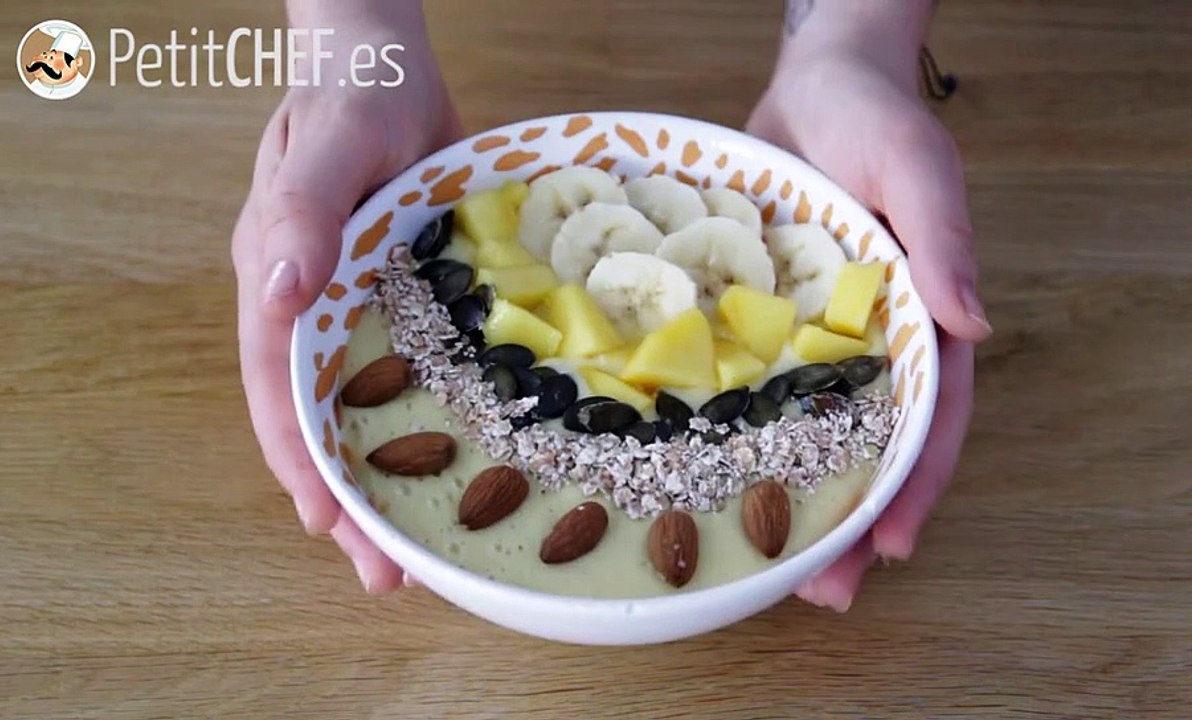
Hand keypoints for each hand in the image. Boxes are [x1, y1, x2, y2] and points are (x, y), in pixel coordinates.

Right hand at [231, 15, 461, 593]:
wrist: (387, 59)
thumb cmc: (352, 93)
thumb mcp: (330, 144)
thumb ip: (300, 212)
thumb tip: (279, 297)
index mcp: (278, 282)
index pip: (277, 393)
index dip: (301, 464)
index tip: (331, 528)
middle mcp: (310, 308)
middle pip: (317, 419)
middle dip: (346, 498)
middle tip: (387, 575)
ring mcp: (357, 306)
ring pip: (365, 407)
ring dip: (387, 474)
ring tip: (422, 545)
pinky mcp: (403, 297)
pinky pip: (411, 371)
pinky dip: (427, 421)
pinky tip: (466, 458)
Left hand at [748, 37, 989, 610]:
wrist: (813, 83)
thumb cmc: (875, 117)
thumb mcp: (916, 164)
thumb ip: (943, 235)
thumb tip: (976, 320)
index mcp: (919, 319)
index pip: (929, 416)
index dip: (914, 482)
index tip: (892, 544)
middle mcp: (868, 343)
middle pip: (866, 443)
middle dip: (850, 518)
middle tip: (822, 591)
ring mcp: (811, 338)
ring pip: (803, 429)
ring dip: (792, 495)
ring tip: (765, 566)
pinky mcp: (760, 320)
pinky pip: (748, 385)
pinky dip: (734, 434)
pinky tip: (700, 475)